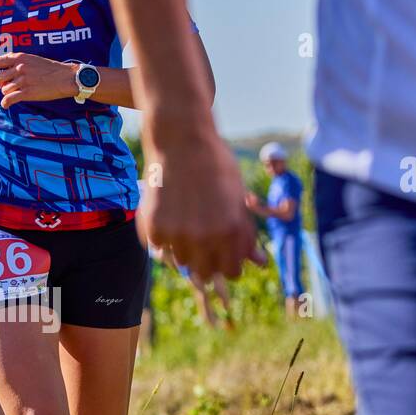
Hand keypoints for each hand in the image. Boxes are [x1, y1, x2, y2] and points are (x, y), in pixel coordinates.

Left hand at [0, 52, 75, 108]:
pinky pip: (8, 99)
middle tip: (11, 87)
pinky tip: (7, 105)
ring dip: (8, 93)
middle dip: (2, 84)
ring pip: (4, 90)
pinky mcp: (26, 93)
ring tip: (17, 94)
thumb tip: (6, 70)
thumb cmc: (51, 68)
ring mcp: (22, 80)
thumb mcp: (32, 59)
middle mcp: (19, 68)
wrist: (65, 77)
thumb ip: (19, 62)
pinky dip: (5, 103)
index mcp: (19, 57)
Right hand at [139, 121, 264, 280]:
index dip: (229, 263)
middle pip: (206, 273)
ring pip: (182, 262)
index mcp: (231, 232)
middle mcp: (205, 237)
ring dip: (184, 249)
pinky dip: (164, 236)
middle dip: (207, 260)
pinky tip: (169, 213)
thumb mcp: (238, 200)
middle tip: (203, 238)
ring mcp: (178, 234)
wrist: (182, 141)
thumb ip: (246, 236)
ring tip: (186, 222)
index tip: (224, 253)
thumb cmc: (216, 167)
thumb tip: (260, 263)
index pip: (232, 272)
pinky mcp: (155, 228)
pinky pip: (159, 248)